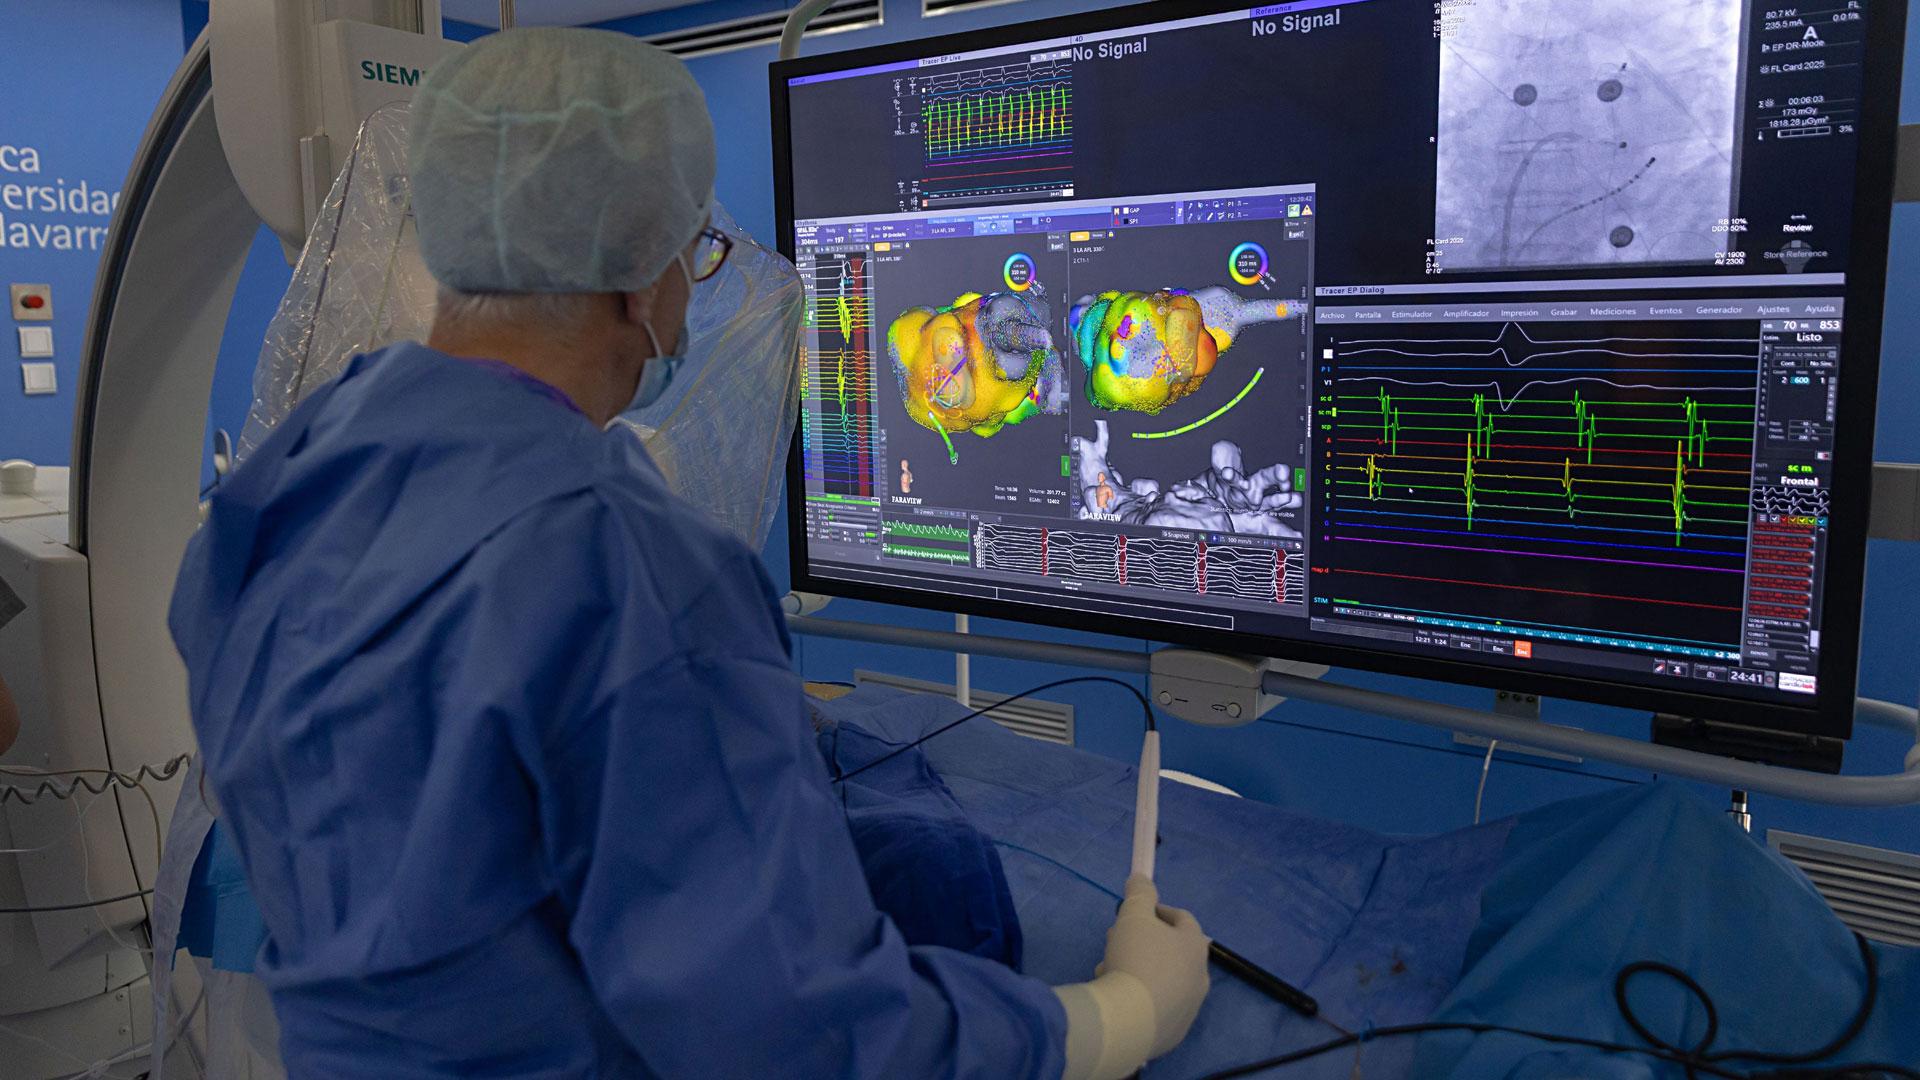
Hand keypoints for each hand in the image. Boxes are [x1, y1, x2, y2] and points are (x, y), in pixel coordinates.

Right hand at [1096, 874, 1209, 1057]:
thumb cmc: (1135, 959)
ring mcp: (1189, 1008)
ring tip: (1110, 970)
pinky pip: (1155, 1005)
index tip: (1136, 911)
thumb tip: (1141, 878)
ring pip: (1161, 979)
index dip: (1158, 910)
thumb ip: (1139, 893)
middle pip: (1170, 951)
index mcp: (1195, 947)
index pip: (1182, 919)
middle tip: (1117, 940)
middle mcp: (1199, 977)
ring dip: (1138, 969)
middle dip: (1143, 941)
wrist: (1129, 1020)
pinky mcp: (1174, 1032)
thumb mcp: (1134, 915)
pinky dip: (1139, 997)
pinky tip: (1117, 996)